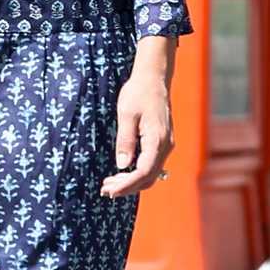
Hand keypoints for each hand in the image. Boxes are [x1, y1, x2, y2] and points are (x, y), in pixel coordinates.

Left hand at [100, 60, 173, 198]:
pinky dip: (136, 174)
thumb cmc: (138, 93)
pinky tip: (121, 174)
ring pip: (150, 173)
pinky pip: (150, 165)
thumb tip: (122, 165)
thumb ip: (125, 141)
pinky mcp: (161, 143)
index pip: (143, 172)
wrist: (153, 79)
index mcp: (157, 140)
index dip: (126, 185)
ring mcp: (165, 145)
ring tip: (109, 185)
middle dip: (127, 187)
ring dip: (131, 182)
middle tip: (105, 190)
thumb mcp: (127, 114)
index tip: (110, 191)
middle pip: (148, 177)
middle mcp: (165, 146)